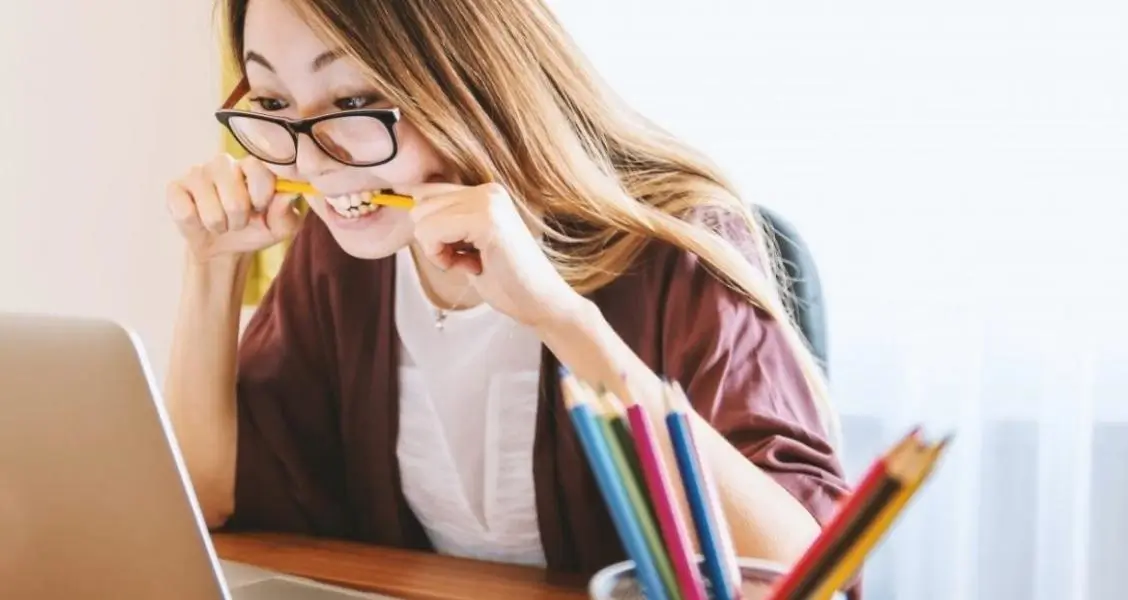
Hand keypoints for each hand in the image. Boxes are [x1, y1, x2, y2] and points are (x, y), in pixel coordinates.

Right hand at [166, 154, 300, 263]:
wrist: (224, 247)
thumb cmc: (256, 229)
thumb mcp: (280, 227)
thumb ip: (287, 212)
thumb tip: (289, 194)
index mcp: (252, 165)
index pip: (259, 170)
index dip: (262, 198)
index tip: (260, 208)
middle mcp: (224, 162)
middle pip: (235, 199)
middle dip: (240, 220)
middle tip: (238, 220)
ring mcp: (197, 173)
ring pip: (212, 211)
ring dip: (219, 226)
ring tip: (221, 222)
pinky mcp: (175, 188)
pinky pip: (186, 213)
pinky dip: (196, 226)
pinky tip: (199, 220)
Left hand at [400, 181, 587, 330]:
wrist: (542, 303)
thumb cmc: (506, 280)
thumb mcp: (468, 245)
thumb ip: (446, 223)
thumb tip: (409, 205)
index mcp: (485, 192)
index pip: (428, 193)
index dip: (430, 229)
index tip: (456, 251)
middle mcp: (487, 190)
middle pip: (420, 206)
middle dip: (433, 240)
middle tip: (467, 259)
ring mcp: (488, 201)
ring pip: (422, 219)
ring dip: (438, 251)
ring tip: (472, 262)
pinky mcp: (486, 219)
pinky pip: (432, 232)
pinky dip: (442, 257)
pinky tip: (473, 266)